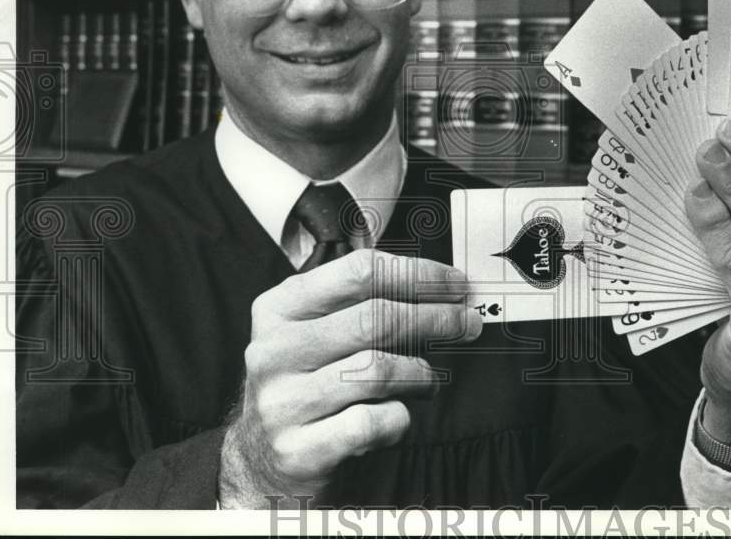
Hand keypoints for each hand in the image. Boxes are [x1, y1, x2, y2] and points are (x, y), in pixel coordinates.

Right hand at [219, 249, 479, 507]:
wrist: (263, 459)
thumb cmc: (307, 383)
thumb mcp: (318, 332)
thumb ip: (365, 303)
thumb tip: (442, 288)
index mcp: (279, 308)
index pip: (359, 271)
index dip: (417, 274)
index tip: (454, 283)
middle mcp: (274, 350)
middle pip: (375, 318)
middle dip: (435, 318)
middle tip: (467, 323)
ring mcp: (282, 402)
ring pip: (377, 371)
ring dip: (420, 372)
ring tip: (429, 378)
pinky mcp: (298, 450)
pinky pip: (371, 423)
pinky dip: (399, 418)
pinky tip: (399, 415)